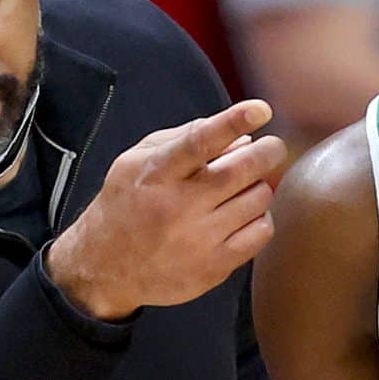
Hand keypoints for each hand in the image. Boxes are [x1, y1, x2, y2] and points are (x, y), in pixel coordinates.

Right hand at [47, 99, 287, 319]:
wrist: (105, 268)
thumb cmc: (125, 207)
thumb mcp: (135, 162)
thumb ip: (182, 139)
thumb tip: (237, 132)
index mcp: (156, 174)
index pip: (199, 142)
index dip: (232, 122)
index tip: (260, 110)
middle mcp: (178, 207)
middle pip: (240, 171)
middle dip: (267, 152)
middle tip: (273, 147)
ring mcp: (198, 240)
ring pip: (257, 200)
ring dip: (260, 186)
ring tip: (246, 186)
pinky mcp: (213, 267)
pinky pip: (260, 234)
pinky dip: (261, 218)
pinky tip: (245, 215)